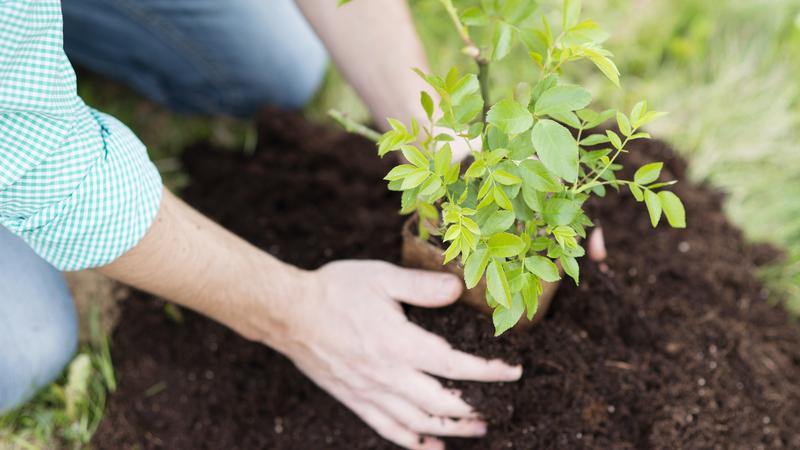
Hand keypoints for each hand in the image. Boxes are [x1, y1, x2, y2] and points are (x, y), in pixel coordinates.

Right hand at [275, 260, 522, 449]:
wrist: (288, 313)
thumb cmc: (335, 290)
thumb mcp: (381, 277)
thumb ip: (422, 286)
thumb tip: (457, 290)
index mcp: (399, 344)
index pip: (455, 365)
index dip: (489, 371)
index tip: (512, 371)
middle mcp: (388, 375)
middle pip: (441, 404)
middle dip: (474, 409)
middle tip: (497, 409)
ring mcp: (370, 392)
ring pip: (418, 423)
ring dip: (450, 430)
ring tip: (474, 430)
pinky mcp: (354, 400)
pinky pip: (387, 429)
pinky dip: (412, 442)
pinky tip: (429, 446)